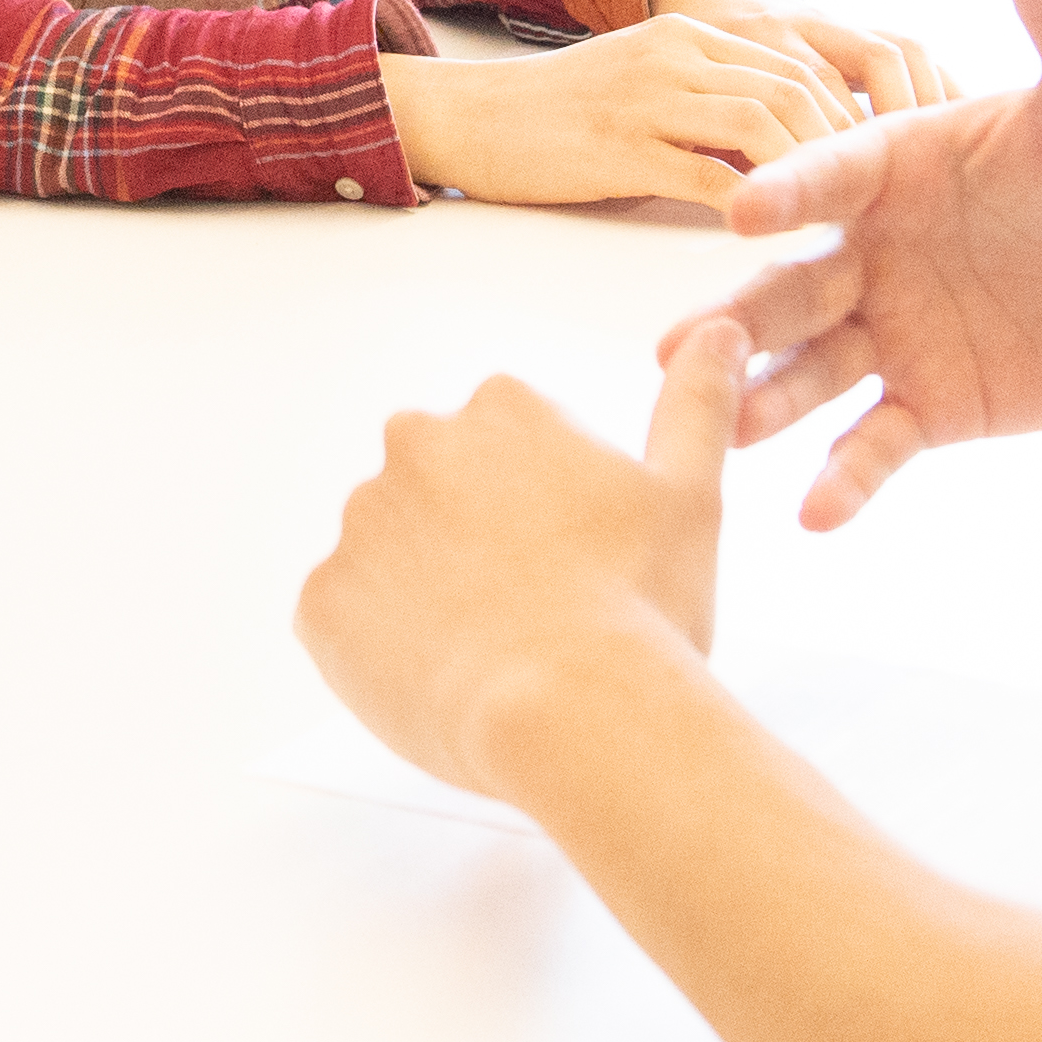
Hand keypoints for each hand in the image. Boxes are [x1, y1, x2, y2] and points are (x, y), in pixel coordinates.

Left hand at [294, 325, 744, 798]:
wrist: (576, 710)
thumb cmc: (641, 605)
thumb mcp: (690, 494)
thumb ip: (696, 404)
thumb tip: (722, 331)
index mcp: (500, 407)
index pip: (509, 451)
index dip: (548, 516)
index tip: (577, 561)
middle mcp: (414, 443)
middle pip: (441, 497)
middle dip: (475, 544)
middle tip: (535, 611)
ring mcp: (359, 523)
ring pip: (391, 559)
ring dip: (427, 595)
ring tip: (495, 655)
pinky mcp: (320, 601)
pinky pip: (345, 623)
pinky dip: (383, 651)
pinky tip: (442, 680)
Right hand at [381, 10, 864, 208]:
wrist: (467, 116)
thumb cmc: (558, 114)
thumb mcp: (643, 84)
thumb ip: (708, 101)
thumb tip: (783, 149)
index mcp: (687, 35)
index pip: (795, 63)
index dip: (847, 112)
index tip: (879, 165)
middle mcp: (674, 54)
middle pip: (792, 88)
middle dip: (846, 145)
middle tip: (879, 202)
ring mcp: (647, 98)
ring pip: (760, 124)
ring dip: (809, 174)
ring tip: (840, 222)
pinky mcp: (619, 149)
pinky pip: (706, 176)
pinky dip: (752, 208)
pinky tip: (775, 239)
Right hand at [663, 0, 1041, 528]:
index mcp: (892, 168)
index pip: (824, 178)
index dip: (786, 192)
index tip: (739, 211)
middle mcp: (874, 250)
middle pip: (789, 285)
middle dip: (733, 317)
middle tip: (671, 351)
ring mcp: (895, 330)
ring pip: (811, 367)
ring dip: (764, 399)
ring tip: (721, 431)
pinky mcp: (932, 402)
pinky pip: (877, 442)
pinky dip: (845, 476)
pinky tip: (813, 510)